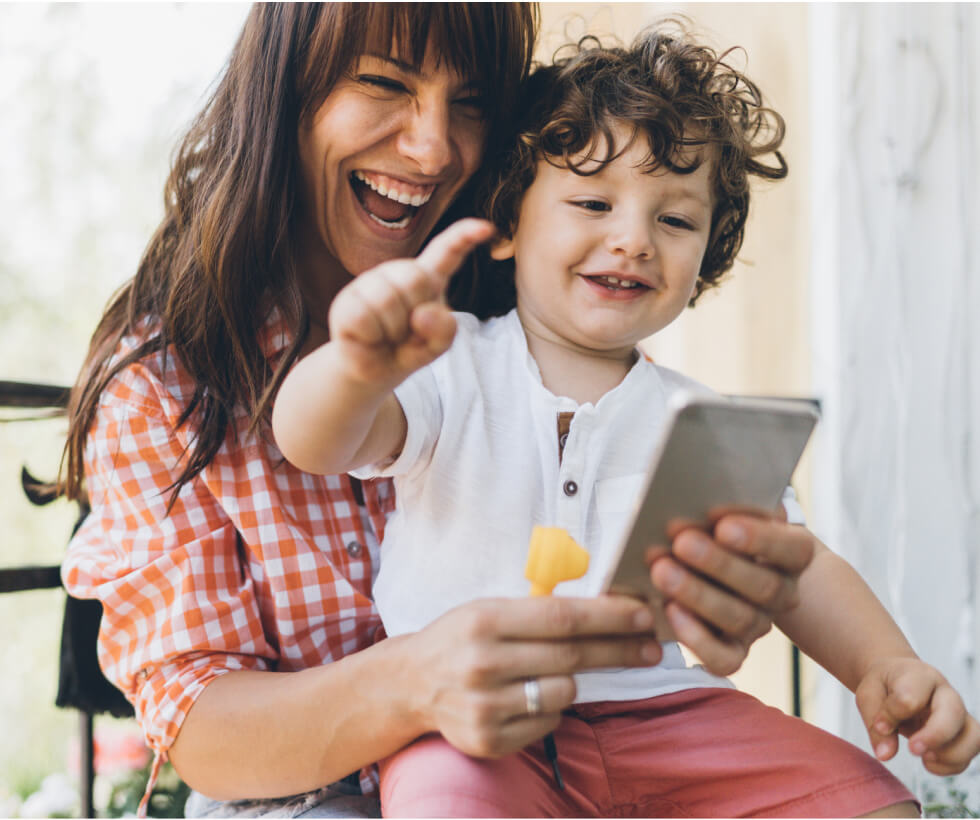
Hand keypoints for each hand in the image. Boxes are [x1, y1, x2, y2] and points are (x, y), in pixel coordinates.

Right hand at [328, 218, 493, 388]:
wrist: (371, 371)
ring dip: (392, 330)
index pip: (447, 251)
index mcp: (430, 278)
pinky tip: (367, 337)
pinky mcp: (348, 299)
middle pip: (415, 278)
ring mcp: (372, 282)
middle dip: (415, 313)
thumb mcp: (436, 346)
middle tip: (406, 332)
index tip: (486, 228)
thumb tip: (421, 315)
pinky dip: (370, 337)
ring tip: (387, 335)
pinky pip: (363, 317)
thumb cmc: (406, 351)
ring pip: (387, 299)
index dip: (464, 237)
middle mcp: (399, 272)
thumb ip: (444, 332)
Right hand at [400, 595, 661, 758]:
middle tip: (651, 647)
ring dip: (574, 680)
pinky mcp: (487, 739)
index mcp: (484, 620)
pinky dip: (550, 708)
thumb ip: (537, 610)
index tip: (644, 615)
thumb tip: (607, 608)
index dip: (610, 616)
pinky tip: (528, 696)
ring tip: (556, 670)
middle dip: (619, 649)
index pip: (562, 617)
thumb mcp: (488, 609)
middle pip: (571, 655)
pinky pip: (547, 722)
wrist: (411, 683)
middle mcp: (482, 663)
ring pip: (564, 692)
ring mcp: (484, 706)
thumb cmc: (461, 638)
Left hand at [648, 512, 814, 675]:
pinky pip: (724, 659)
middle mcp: (783, 592)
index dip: (760, 539)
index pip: (791, 548)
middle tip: (682, 542)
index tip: (723, 526)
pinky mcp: (734, 651)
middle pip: (762, 585)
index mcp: (794, 553)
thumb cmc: (721, 526)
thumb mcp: (731, 510)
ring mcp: (759, 624)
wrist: (719, 566)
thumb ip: (728, 505)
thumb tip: (705, 499)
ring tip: (662, 571)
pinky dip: (697, 638)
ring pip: (740, 619)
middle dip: (718, 563)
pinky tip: (670, 610)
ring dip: (698, 595)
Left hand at [856, 657, 979, 774]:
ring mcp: (958, 713)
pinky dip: (951, 765)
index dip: (893, 714)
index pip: (910, 694)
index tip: (880, 724)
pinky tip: (928, 762)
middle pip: (953, 712)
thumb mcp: (868, 695)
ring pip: (973, 735)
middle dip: (935, 735)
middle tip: (912, 749)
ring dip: (950, 754)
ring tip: (924, 757)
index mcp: (918, 675)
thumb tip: (885, 754)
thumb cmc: (884, 685)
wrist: (896, 679)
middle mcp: (945, 693)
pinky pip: (970, 753)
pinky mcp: (962, 732)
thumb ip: (875, 722)